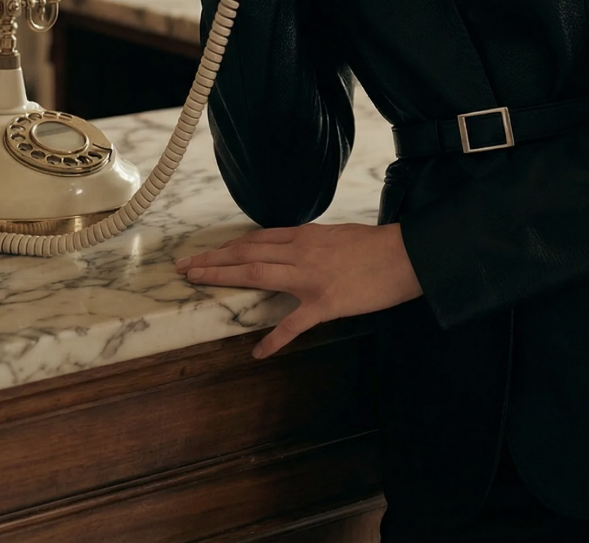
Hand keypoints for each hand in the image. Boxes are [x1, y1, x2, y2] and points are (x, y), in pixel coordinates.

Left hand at [175, 221, 422, 358]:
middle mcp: (300, 251)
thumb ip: (309, 244)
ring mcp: (310, 277)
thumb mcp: (336, 236)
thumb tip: (289, 250)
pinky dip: (275, 338)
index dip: (226, 247)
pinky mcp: (325, 303)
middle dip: (213, 260)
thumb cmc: (374, 245)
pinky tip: (259, 352)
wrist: (404, 255)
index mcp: (304, 235)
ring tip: (198, 283)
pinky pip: (294, 323)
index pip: (255, 240)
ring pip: (258, 274)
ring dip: (225, 278)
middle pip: (247, 253)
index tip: (203, 254)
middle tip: (184, 267)